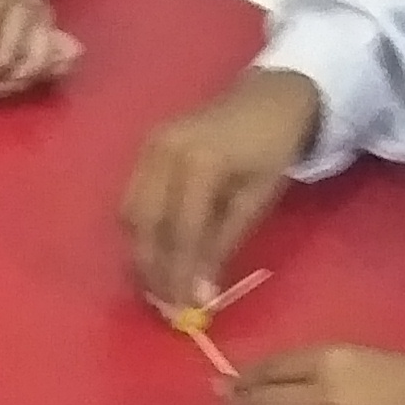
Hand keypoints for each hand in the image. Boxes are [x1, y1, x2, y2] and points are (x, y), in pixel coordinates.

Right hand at [121, 67, 320, 304]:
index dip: (179, 273)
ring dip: (139, 254)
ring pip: (131, 214)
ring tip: (155, 286)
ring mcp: (149, 147)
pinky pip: (132, 199)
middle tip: (163, 305)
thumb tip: (201, 295)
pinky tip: (153, 254)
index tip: (184, 308)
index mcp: (200, 161)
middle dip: (151, 270)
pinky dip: (140, 232)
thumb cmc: (273, 149)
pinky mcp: (144, 149)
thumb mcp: (256, 199)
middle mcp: (164, 151)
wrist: (269, 96)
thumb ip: (224, 244)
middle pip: (146, 224)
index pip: (182, 231)